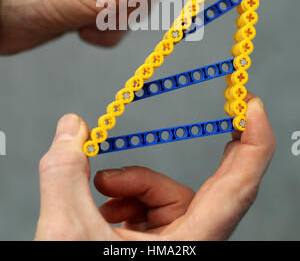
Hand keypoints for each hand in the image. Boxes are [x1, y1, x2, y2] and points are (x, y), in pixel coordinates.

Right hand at [35, 95, 274, 240]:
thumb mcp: (66, 233)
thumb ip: (66, 174)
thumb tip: (72, 128)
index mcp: (191, 245)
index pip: (240, 188)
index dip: (255, 143)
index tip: (254, 106)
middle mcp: (194, 246)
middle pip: (223, 189)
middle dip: (229, 149)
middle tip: (233, 111)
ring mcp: (179, 247)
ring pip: (173, 197)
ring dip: (137, 183)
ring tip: (101, 190)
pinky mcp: (161, 247)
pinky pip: (156, 210)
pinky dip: (130, 199)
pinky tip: (105, 208)